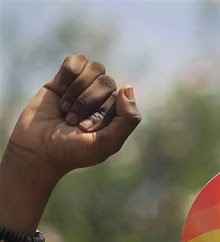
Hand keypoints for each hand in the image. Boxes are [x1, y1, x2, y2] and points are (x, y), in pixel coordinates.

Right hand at [3, 53, 140, 185]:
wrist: (37, 149)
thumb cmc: (73, 150)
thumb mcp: (107, 143)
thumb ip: (127, 120)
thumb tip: (128, 87)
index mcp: (117, 114)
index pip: (120, 98)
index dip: (100, 112)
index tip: (84, 129)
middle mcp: (104, 99)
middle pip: (107, 81)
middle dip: (87, 101)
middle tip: (72, 121)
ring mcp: (85, 87)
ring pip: (95, 68)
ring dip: (78, 89)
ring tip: (65, 109)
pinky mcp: (64, 78)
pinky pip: (78, 59)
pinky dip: (70, 74)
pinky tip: (60, 90)